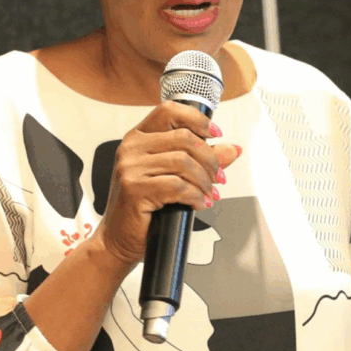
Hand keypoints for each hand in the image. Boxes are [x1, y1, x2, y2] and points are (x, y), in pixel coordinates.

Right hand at [92, 100, 240, 266]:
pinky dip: (196, 196)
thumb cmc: (142, 208)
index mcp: (137, 137)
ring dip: (204, 181)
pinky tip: (199, 203)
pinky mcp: (134, 189)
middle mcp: (130, 148)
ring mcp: (130, 167)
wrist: (118, 239)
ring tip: (209, 194)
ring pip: (183, 162)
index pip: (169, 111)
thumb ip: (200, 159)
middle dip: (210, 159)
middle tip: (219, 177)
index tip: (216, 135)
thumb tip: (232, 149)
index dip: (197, 119)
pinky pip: (178, 186)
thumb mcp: (172, 176)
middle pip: (184, 138)